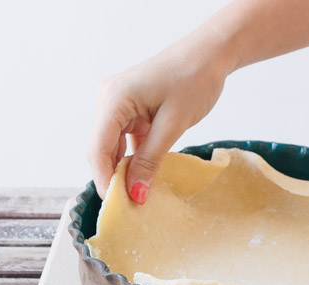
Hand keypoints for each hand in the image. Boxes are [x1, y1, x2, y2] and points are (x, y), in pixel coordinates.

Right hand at [87, 31, 231, 203]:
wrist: (210, 54)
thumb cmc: (194, 80)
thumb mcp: (173, 125)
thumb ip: (150, 160)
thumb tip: (135, 193)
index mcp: (114, 99)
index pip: (98, 149)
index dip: (104, 180)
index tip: (118, 206)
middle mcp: (108, 100)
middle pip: (102, 149)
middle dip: (114, 177)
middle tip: (130, 206)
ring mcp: (117, 104)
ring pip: (113, 146)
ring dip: (124, 169)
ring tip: (138, 194)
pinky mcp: (130, 108)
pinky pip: (125, 139)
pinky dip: (133, 157)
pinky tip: (144, 175)